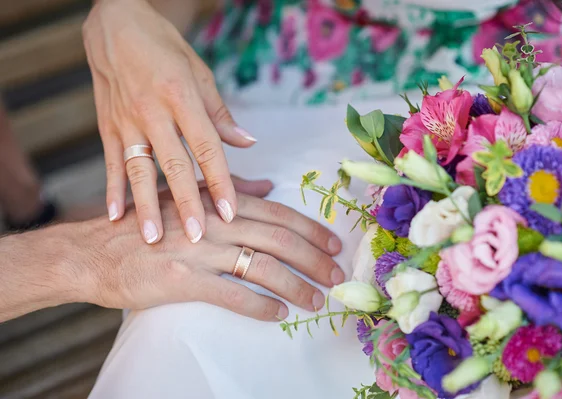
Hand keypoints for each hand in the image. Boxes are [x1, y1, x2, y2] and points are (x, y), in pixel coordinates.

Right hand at [69, 191, 344, 320]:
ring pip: (263, 267)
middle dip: (313, 258)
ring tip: (315, 299)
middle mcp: (215, 222)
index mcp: (219, 201)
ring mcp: (200, 250)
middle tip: (336, 275)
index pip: (277, 214)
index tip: (333, 245)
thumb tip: (267, 187)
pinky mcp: (183, 279)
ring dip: (296, 285)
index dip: (310, 229)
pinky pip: (232, 295)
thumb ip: (230, 192)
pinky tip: (277, 314)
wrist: (92, 251)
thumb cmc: (143, 225)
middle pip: (279, 239)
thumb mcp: (187, 199)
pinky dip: (260, 306)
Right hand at [83, 0, 254, 244]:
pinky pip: (110, 162)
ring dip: (145, 206)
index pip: (207, 147)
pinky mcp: (107, 126)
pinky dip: (112, 190)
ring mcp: (126, 121)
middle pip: (173, 165)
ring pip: (138, 170)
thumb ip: (221, 114)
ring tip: (152, 238)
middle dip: (185, 204)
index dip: (220, 181)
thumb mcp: (200, 73)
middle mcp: (153, 112)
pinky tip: (114, 216)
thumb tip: (247, 144)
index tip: (231, 213)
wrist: (115, 26)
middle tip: (195, 238)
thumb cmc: (164, 48)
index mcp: (182, 97)